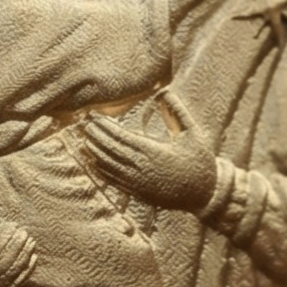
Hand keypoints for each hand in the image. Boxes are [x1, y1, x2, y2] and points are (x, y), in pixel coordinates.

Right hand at [0, 218, 36, 286]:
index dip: (0, 240)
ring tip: (30, 239)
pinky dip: (27, 271)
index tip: (8, 225)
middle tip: (22, 229)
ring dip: (23, 256)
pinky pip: (17, 284)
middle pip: (3, 263)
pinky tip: (33, 257)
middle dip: (15, 245)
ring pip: (12, 273)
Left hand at [84, 97, 217, 212]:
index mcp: (153, 152)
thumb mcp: (192, 133)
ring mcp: (139, 183)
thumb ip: (178, 112)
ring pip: (110, 166)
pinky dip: (103, 172)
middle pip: (111, 150)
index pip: (120, 137)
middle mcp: (142, 168)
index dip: (104, 127)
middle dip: (95, 137)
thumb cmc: (199, 162)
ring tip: (83, 140)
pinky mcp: (139, 193)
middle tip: (82, 124)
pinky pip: (115, 181)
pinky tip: (94, 164)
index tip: (93, 117)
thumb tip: (164, 91)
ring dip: (95, 153)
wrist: (204, 195)